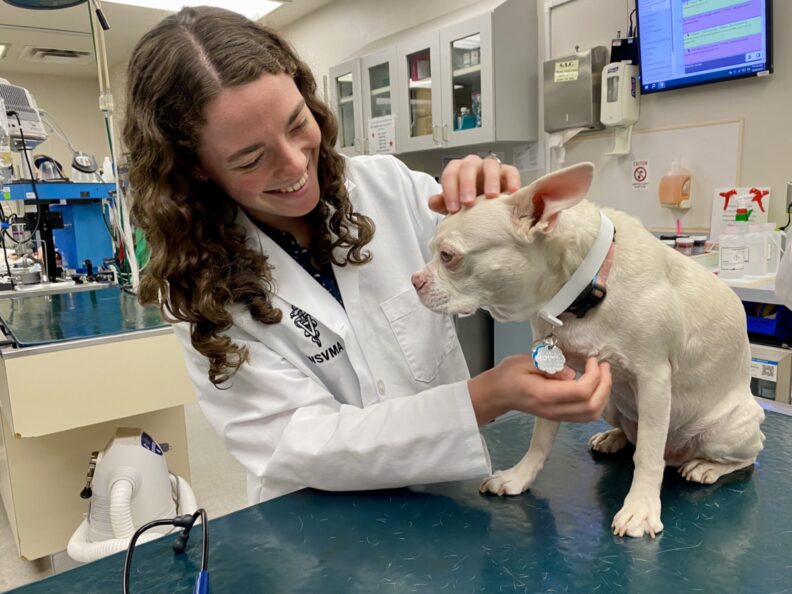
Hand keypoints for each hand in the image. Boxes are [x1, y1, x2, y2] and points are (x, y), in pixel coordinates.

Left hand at [428, 154, 520, 213]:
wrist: (487, 210)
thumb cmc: (469, 205)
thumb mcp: (455, 206)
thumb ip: (443, 203)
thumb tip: (433, 201)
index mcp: (456, 172)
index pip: (450, 175)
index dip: (450, 191)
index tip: (453, 209)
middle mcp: (473, 166)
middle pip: (468, 167)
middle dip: (467, 185)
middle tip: (468, 203)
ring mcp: (491, 168)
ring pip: (490, 165)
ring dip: (490, 180)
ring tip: (491, 197)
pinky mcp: (507, 172)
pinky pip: (510, 171)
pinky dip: (512, 180)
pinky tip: (511, 192)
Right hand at [469, 356, 610, 424]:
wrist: (498, 394)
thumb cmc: (509, 375)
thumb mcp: (525, 361)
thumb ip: (549, 366)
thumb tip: (571, 373)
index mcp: (545, 395)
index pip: (581, 392)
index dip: (594, 376)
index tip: (592, 360)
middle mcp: (554, 410)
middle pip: (592, 407)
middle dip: (604, 385)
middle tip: (603, 366)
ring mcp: (558, 416)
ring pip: (592, 415)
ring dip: (603, 395)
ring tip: (603, 375)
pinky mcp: (560, 416)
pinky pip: (586, 415)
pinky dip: (597, 401)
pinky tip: (595, 386)